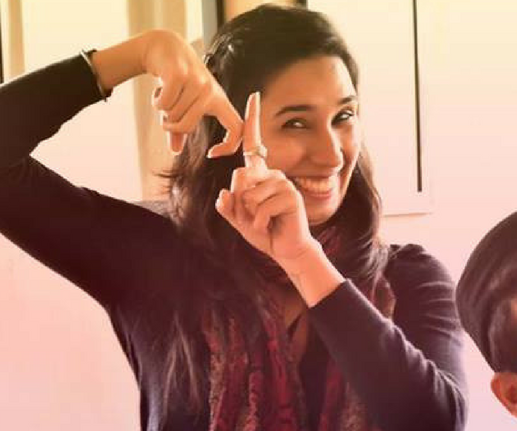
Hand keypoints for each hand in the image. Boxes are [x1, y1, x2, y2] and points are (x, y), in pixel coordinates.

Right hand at [140, 29, 241, 154]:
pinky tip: (158, 90)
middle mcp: (211, 91)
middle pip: (187, 126)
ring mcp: (196, 82)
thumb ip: (180, 129)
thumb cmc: (176, 80)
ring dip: (162, 109)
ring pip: (172, 114)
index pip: (237, 128)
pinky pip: (163, 104)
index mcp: (219, 101)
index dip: (229, 146)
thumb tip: (175, 151)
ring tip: (164, 94)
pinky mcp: (179, 75)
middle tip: (165, 114)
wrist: (165, 47)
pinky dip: (156, 101)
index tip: (211, 153)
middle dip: (170, 125)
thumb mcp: (183, 105)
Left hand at [215, 91, 318, 266]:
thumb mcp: (239, 219)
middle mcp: (272, 174)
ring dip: (250, 214)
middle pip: (239, 177)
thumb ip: (228, 208)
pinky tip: (270, 225)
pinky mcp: (291, 196)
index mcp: (259, 175)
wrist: (285, 249)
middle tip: (253, 217)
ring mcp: (283, 184)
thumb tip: (224, 193)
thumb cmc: (263, 231)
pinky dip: (260, 221)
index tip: (254, 95)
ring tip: (264, 221)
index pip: (253, 144)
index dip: (252, 120)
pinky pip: (261, 206)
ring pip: (249, 194)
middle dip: (238, 204)